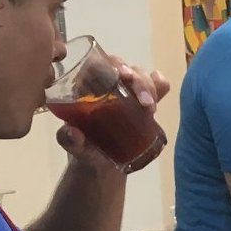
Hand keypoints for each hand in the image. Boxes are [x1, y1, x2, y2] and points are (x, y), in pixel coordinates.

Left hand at [55, 57, 171, 166]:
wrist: (101, 167)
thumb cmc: (84, 151)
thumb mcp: (74, 146)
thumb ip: (69, 140)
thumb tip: (73, 133)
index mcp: (85, 87)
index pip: (98, 63)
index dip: (111, 64)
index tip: (122, 76)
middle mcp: (107, 85)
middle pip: (124, 68)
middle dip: (137, 79)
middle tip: (142, 100)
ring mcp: (127, 94)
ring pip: (140, 76)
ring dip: (149, 86)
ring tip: (150, 108)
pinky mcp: (143, 104)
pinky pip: (156, 88)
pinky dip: (161, 86)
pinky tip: (162, 92)